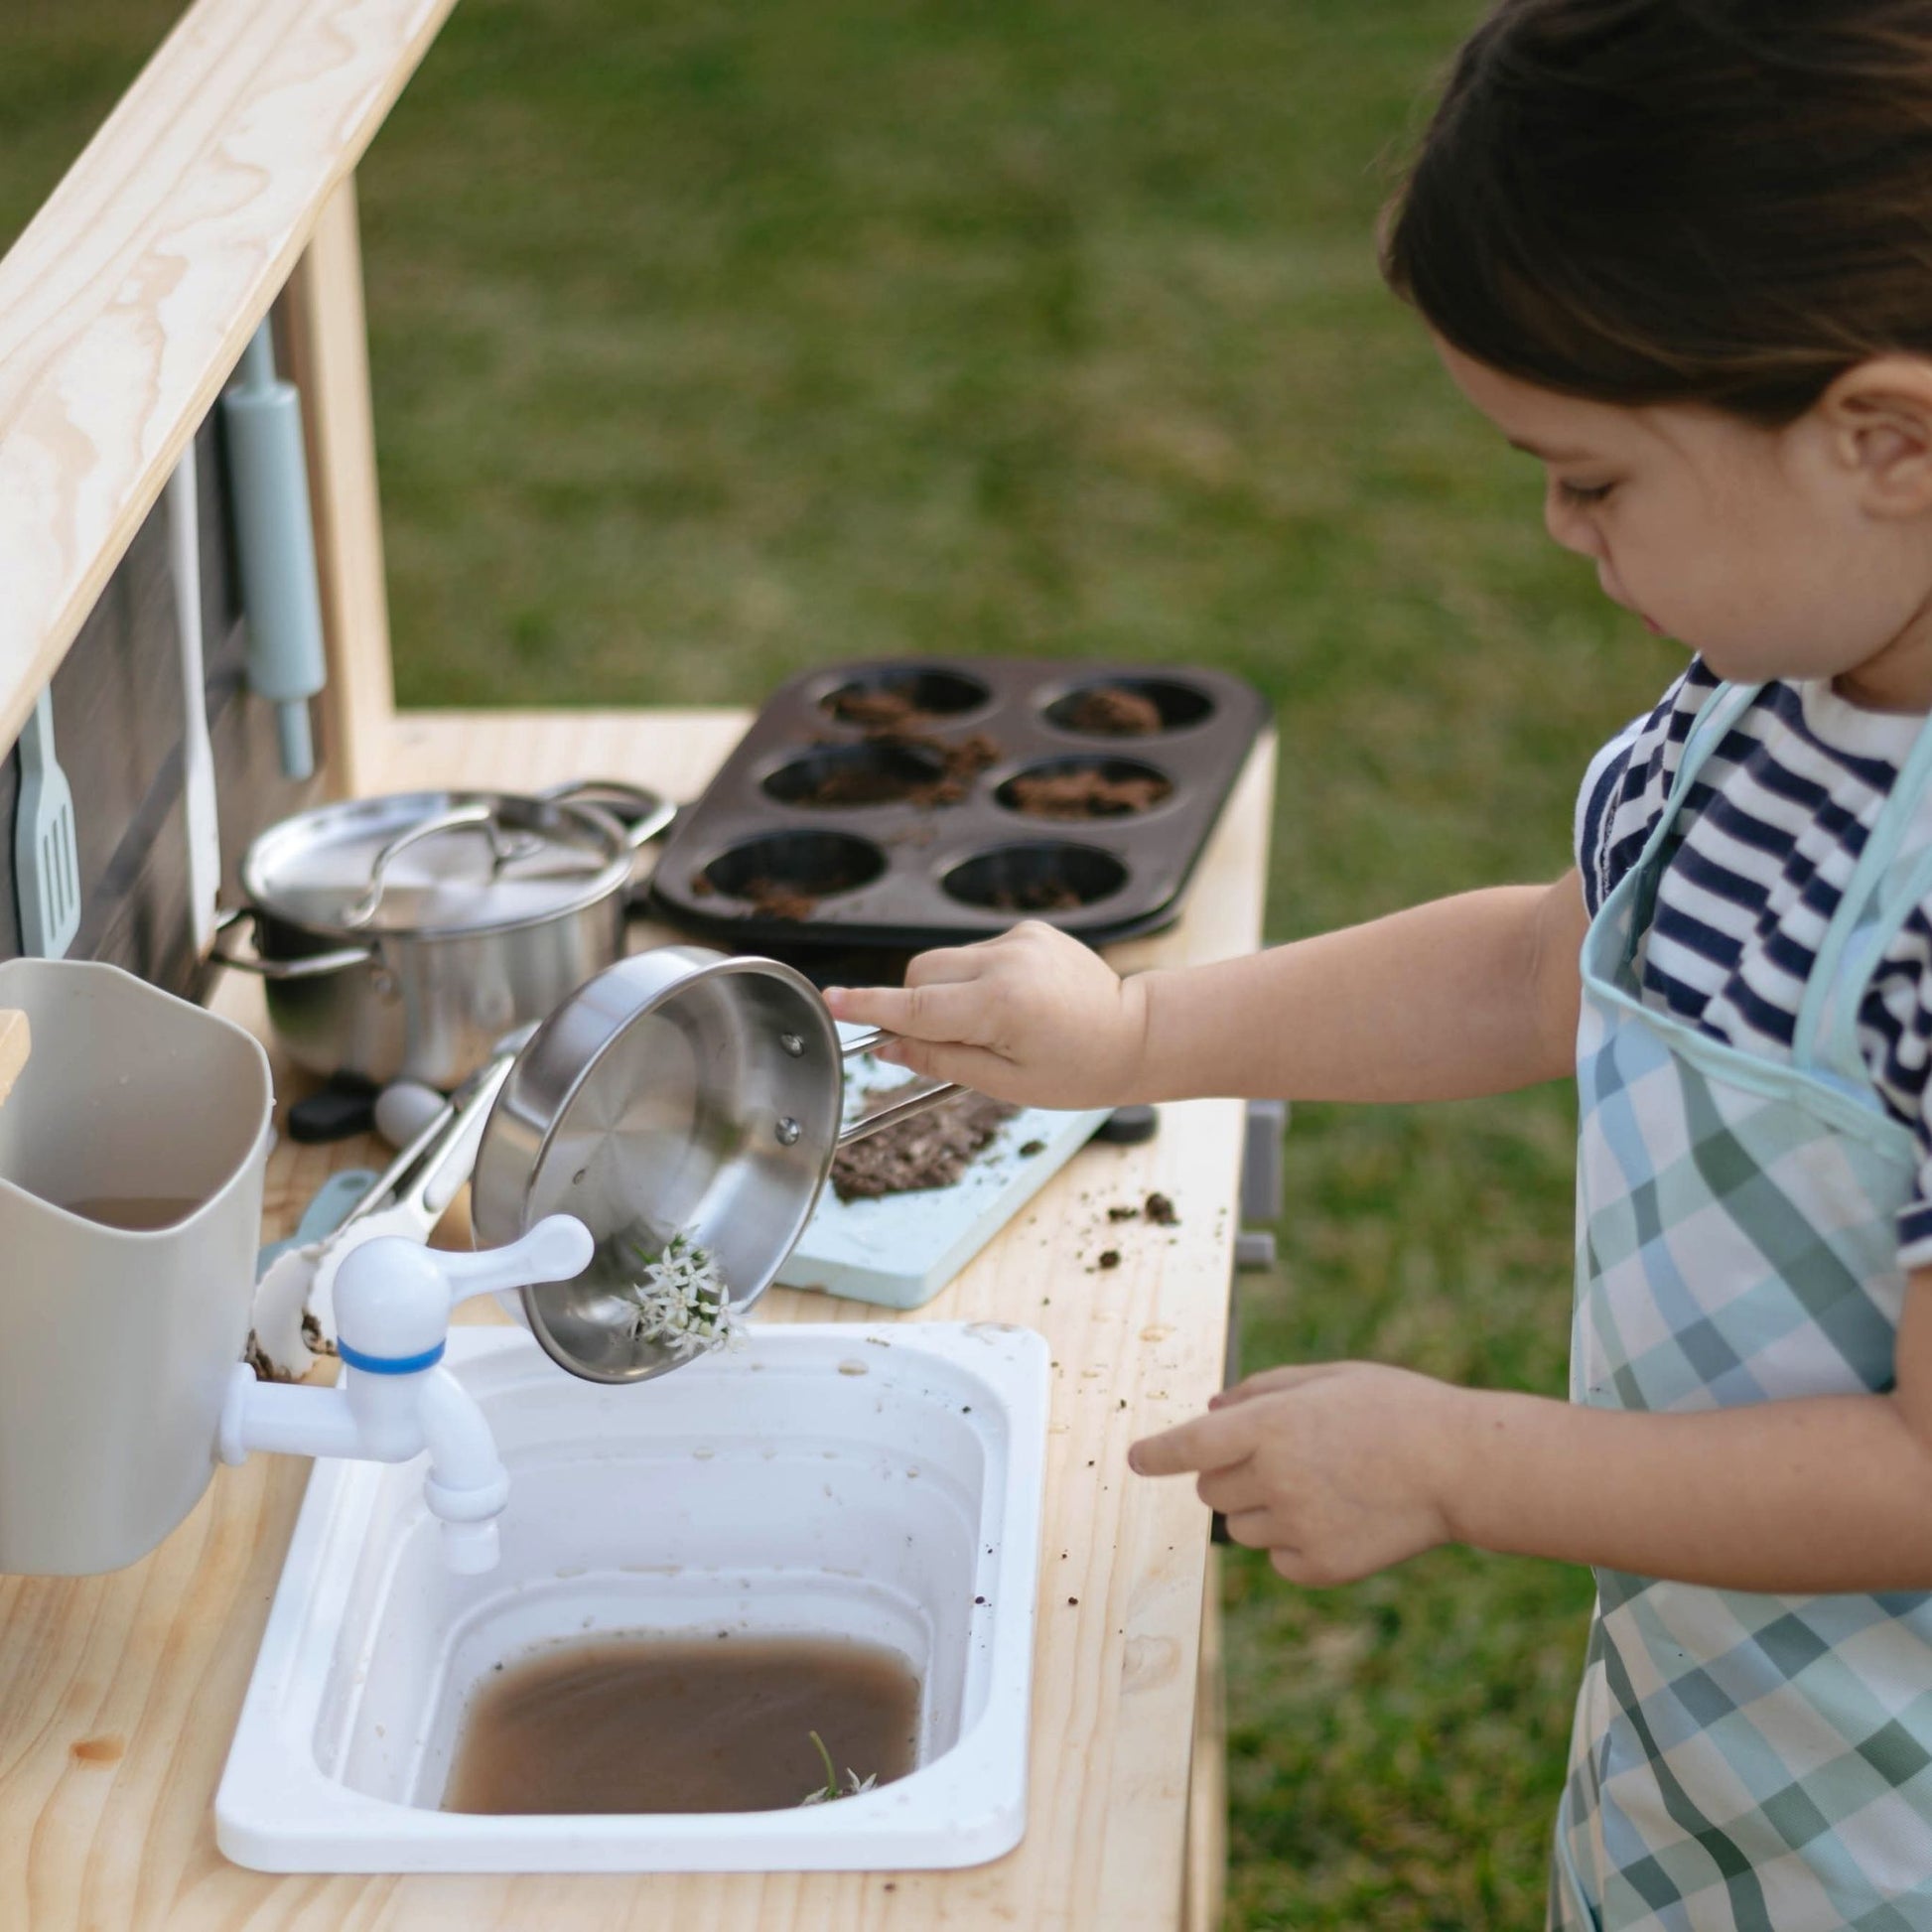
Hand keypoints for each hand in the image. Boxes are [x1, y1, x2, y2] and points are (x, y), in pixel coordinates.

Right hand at [824, 921, 1148, 1108]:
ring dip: (949, 992)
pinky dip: (977, 977)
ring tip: (995, 1023)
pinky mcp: (1029, 929)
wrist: (1137, 1034)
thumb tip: (888, 1046)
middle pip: (922, 973)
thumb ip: (941, 1060)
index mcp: (1003, 1006)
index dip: (870, 1005)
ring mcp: (1020, 939)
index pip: (917, 1005)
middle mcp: (1008, 962)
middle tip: (947, 1041)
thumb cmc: (1078, 1071)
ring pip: (945, 961)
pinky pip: (976, 952)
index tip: (831, 1000)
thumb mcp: (1006, 1083)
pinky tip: (1014, 1001)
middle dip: (916, 1003)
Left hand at [1128, 1363, 1471, 1584]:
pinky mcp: (1319, 1567)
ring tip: (1321, 1486)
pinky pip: (1278, 1558)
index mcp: (1270, 1426)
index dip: (1155, 1453)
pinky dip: (1293, 1542)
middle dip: (1227, 1475)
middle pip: (1209, 1491)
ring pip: (1240, 1527)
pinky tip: (1338, 1516)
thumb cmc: (1394, 1409)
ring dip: (1260, 1509)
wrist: (1460, 1466)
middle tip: (1278, 1461)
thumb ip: (1261, 1391)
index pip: (1188, 1446)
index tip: (1135, 1459)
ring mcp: (1296, 1527)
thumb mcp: (1326, 1378)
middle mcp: (1274, 1478)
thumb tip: (1210, 1408)